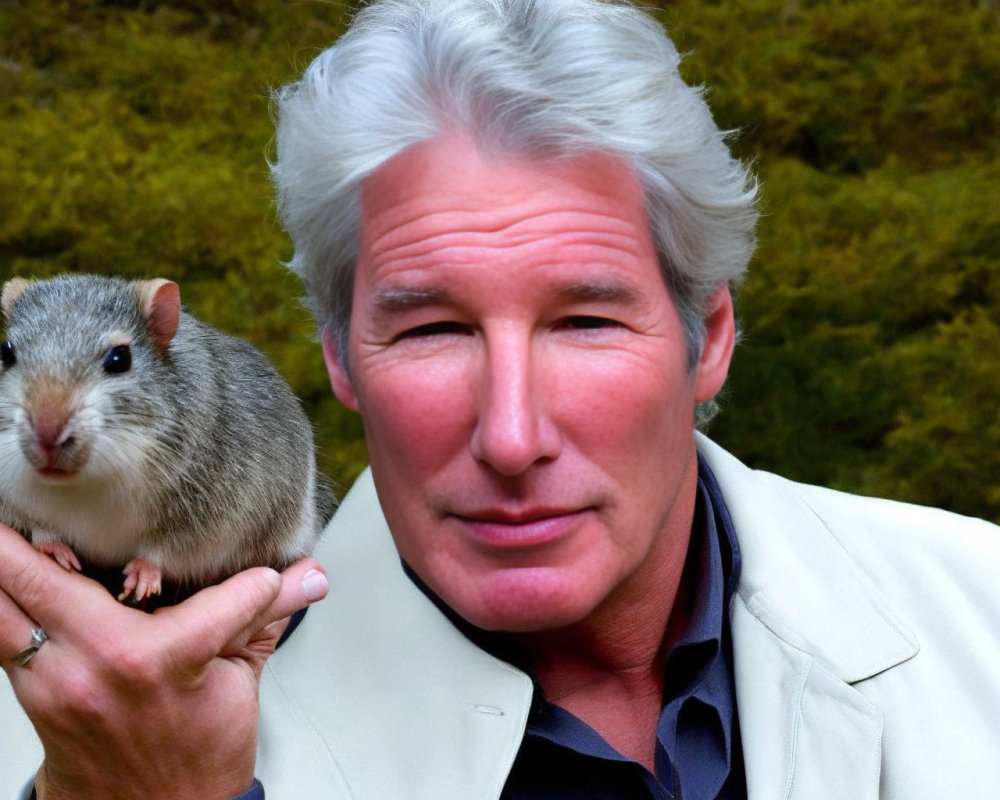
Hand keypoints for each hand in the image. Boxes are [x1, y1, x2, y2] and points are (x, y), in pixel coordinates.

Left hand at [0, 524, 328, 799]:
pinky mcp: (32, 693)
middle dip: (14, 532)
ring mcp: (55, 680)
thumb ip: (269, 617)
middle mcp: (100, 664)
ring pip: (1, 605)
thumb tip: (312, 576)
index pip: (214, 592)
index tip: (263, 578)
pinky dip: (1, 600)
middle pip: (36, 577)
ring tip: (2, 526)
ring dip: (0, 562)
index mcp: (166, 660)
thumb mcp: (241, 682)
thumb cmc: (195, 754)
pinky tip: (7, 574)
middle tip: (15, 484)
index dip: (248, 580)